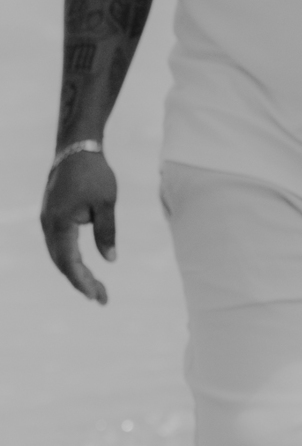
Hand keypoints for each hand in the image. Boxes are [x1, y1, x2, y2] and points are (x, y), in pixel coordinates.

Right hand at [40, 150, 117, 303]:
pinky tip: (83, 268)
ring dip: (75, 272)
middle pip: (62, 263)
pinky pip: (58, 245)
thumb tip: (110, 260)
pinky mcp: (51, 216)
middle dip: (81, 282)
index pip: (69, 263)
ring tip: (95, 288)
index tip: (96, 297)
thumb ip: (106, 232)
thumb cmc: (94, 173)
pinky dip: (69, 259)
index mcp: (59, 224)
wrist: (76, 147)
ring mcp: (47, 221)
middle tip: (102, 298)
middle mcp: (48, 226)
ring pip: (58, 256)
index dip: (82, 282)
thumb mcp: (106, 202)